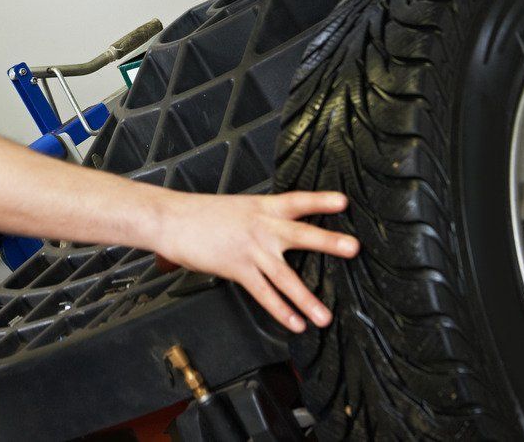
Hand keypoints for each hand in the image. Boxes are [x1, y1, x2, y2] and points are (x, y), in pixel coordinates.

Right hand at [153, 190, 357, 332]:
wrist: (170, 219)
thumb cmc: (199, 214)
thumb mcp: (235, 208)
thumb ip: (256, 218)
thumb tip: (270, 229)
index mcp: (261, 206)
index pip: (297, 201)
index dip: (321, 201)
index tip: (344, 201)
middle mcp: (261, 226)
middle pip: (301, 234)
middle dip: (329, 242)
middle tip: (353, 248)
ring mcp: (251, 249)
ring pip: (286, 276)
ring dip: (308, 298)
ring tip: (326, 316)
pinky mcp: (237, 268)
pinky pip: (264, 294)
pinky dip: (281, 311)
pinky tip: (295, 324)